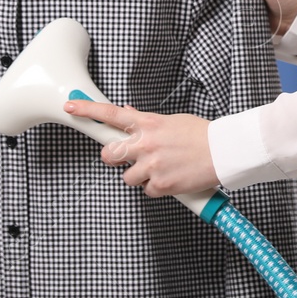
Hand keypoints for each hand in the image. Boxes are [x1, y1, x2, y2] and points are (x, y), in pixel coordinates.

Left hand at [62, 100, 218, 198]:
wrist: (224, 152)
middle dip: (113, 158)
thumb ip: (148, 122)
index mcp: (149, 123)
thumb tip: (128, 115)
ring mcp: (151, 165)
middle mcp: (146, 143)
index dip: (88, 110)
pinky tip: (171, 179)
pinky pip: (146, 190)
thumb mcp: (172, 121)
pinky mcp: (159, 185)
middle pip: (109, 153)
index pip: (112, 114)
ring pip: (127, 177)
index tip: (72, 106)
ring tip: (161, 169)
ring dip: (140, 176)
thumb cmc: (202, 135)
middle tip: (126, 158)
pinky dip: (157, 188)